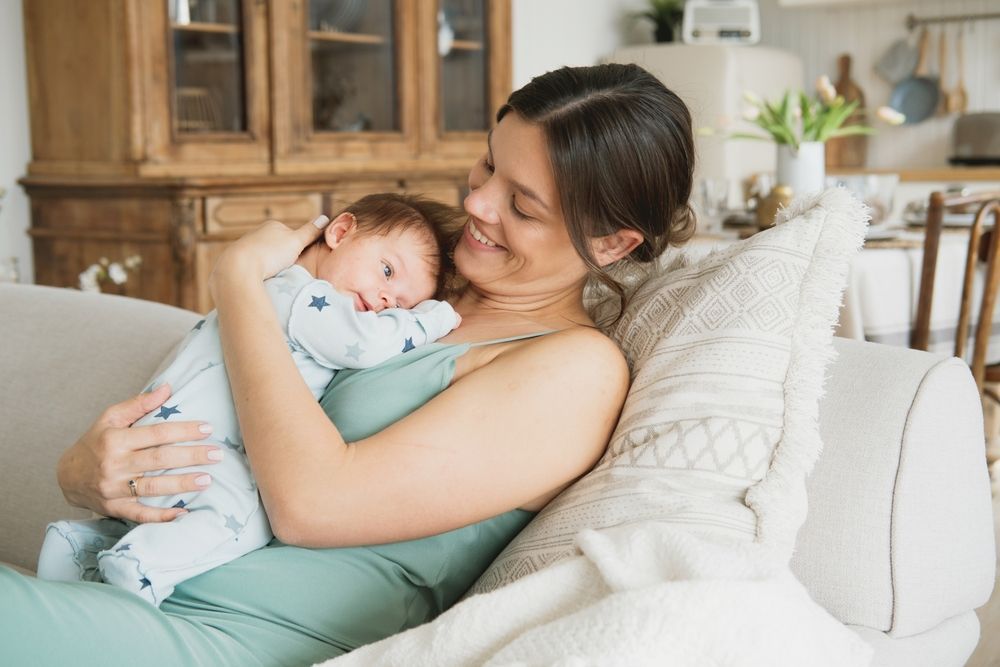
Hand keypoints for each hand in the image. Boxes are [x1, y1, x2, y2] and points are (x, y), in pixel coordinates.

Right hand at [57, 384, 221, 522]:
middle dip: (191, 456)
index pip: (156, 433)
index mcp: (116, 440)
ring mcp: (114, 489)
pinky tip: (183, 514)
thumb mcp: (110, 418)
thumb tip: (167, 388)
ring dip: (182, 484)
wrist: (67, 476)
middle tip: (217, 454)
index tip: (207, 429)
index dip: (183, 431)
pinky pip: (140, 514)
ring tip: (207, 480)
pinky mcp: (115, 508)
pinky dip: (161, 517)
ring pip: (153, 487)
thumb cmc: (95, 442)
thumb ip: (138, 404)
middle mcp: (115, 465)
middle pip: (159, 460)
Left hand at [210, 216, 330, 293]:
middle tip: (287, 270)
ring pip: (264, 257)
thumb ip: (310, 232)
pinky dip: (258, 273)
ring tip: (273, 277)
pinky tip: (261, 280)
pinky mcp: (235, 262)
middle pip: (277, 247)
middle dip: (282, 258)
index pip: (290, 235)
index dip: (297, 248)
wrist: (238, 269)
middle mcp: (256, 233)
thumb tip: (325, 218)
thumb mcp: (296, 242)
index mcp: (271, 226)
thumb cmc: (270, 253)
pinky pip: (252, 267)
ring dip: (269, 266)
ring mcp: (245, 247)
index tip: (298, 260)